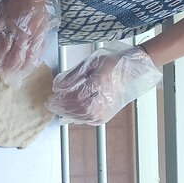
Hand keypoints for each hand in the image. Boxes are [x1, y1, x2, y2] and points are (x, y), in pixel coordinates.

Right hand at [0, 0, 59, 85]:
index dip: (23, 68)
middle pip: (14, 56)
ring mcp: (10, 25)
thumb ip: (41, 39)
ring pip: (3, 48)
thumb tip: (35, 55)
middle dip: (9, 68)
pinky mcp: (1, 19)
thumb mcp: (48, 21)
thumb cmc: (41, 1)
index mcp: (37, 32)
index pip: (29, 56)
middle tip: (5, 76)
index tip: (18, 75)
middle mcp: (23, 31)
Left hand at [46, 41, 161, 124]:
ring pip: (80, 116)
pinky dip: (75, 117)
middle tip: (49, 104)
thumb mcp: (91, 62)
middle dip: (60, 107)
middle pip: (75, 108)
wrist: (134, 70)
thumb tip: (57, 87)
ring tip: (57, 108)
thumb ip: (73, 75)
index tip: (50, 97)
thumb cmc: (112, 63)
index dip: (59, 98)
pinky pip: (87, 120)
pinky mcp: (106, 116)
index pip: (74, 96)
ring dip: (65, 113)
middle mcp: (104, 99)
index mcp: (100, 83)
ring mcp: (106, 109)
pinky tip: (68, 113)